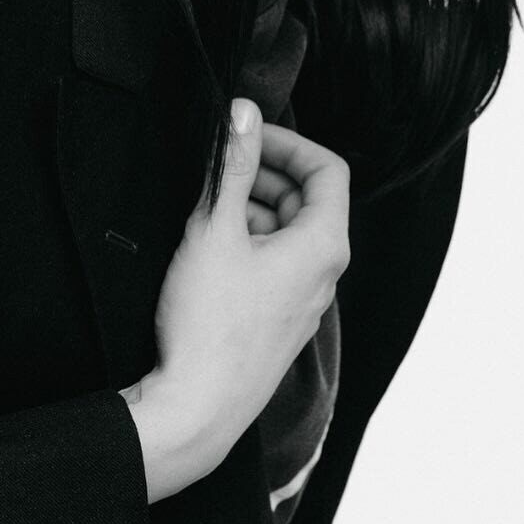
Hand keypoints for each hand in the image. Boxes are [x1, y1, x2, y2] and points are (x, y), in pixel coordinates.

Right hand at [127, 98, 349, 495]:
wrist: (194, 412)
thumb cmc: (208, 324)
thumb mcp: (214, 230)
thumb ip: (231, 165)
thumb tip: (243, 112)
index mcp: (324, 246)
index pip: (329, 169)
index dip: (288, 142)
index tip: (246, 135)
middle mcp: (324, 274)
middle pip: (306, 199)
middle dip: (263, 173)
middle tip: (218, 164)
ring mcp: (302, 302)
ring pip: (285, 233)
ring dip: (249, 208)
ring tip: (203, 207)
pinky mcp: (277, 323)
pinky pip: (272, 265)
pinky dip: (245, 243)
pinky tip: (204, 248)